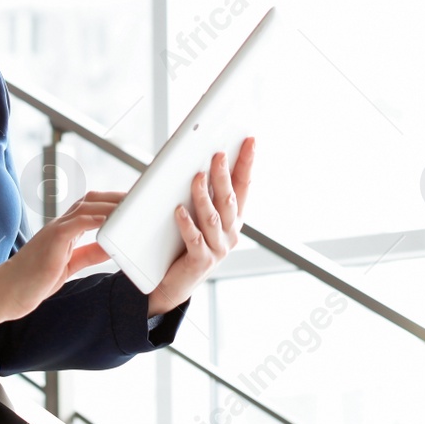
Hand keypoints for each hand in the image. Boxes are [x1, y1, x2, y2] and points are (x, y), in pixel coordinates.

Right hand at [0, 192, 118, 329]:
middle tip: (138, 198)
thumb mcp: (69, 264)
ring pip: (86, 207)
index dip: (110, 202)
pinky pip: (75, 223)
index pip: (90, 207)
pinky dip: (93, 219)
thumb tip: (110, 247)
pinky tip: (108, 220)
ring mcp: (55, 230)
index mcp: (63, 230)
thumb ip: (89, 253)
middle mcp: (60, 225)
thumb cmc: (34, 280)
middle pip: (91, 200)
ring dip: (110, 205)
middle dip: (115, 197)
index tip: (130, 203)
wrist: (7, 292)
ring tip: (130, 206)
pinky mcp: (52, 240)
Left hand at [147, 136, 254, 316]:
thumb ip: (203, 192)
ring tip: (197, 177)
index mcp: (233, 217)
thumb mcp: (199, 214)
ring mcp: (218, 247)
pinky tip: (178, 211)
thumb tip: (198, 160)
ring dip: (204, 196)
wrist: (175, 282)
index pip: (243, 185)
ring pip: (213, 217)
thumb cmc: (185, 242)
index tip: (250, 141)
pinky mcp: (201, 261)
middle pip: (229, 198)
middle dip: (224, 175)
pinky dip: (186, 224)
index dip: (247, 162)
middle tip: (218, 154)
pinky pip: (194, 239)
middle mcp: (231, 232)